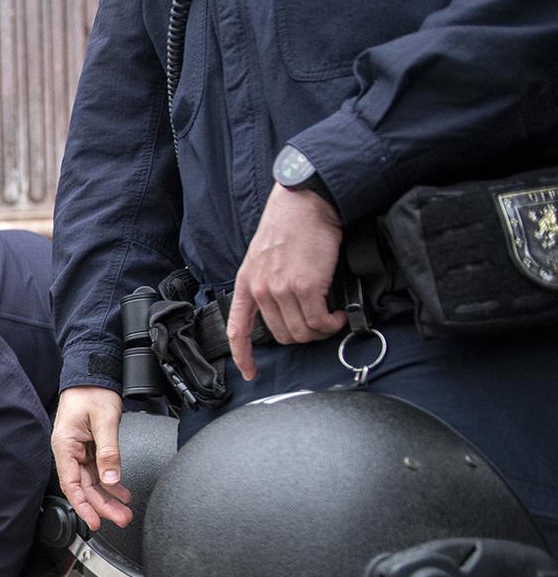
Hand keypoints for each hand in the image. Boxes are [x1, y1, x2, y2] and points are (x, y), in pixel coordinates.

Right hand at [51, 386, 130, 530]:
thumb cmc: (92, 393)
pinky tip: (121, 492)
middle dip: (103, 505)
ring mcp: (79, 451)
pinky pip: (98, 471)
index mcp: (65, 446)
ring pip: (92, 482)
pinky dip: (111, 482)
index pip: (72, 484)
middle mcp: (69, 451)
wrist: (93, 376)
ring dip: (108, 497)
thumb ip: (109, 452)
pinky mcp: (89, 448)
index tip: (95, 521)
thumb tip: (111, 478)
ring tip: (124, 510)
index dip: (83, 505)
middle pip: (84, 487)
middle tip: (121, 518)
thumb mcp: (104, 421)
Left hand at [228, 183, 345, 380]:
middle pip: (281, 335)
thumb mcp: (263, 257)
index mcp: (246, 284)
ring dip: (321, 331)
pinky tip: (338, 314)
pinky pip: (320, 321)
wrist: (305, 203)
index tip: (250, 372)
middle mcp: (260, 289)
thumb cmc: (290, 226)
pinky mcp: (307, 286)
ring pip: (302, 331)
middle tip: (319, 325)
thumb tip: (284, 309)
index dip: (243, 356)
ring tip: (331, 318)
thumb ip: (267, 283)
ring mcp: (282, 289)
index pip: (237, 329)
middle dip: (303, 336)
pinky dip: (332, 323)